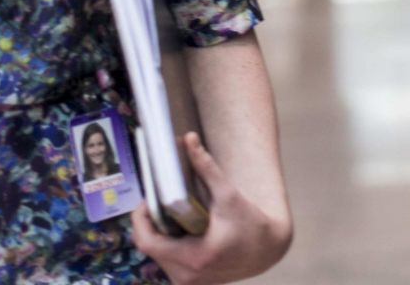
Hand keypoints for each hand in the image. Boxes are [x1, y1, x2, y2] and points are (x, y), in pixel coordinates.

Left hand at [130, 132, 290, 283]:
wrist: (268, 249)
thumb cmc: (251, 224)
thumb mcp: (228, 194)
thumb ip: (206, 167)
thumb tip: (189, 140)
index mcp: (195, 257)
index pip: (147, 242)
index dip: (141, 219)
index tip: (147, 201)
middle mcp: (189, 275)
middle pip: (150, 247)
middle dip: (151, 223)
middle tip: (160, 202)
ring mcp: (190, 282)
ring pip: (158, 256)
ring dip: (159, 234)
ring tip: (173, 214)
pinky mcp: (193, 281)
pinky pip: (169, 263)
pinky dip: (170, 245)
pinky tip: (183, 229)